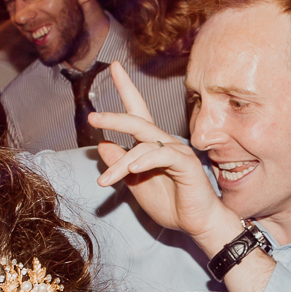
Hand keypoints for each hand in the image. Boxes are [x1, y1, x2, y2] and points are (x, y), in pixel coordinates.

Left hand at [88, 63, 236, 244]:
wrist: (197, 224)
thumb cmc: (171, 205)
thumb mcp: (135, 184)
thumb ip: (120, 165)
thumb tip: (102, 144)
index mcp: (152, 145)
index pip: (137, 111)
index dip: (126, 89)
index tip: (114, 67)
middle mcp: (165, 142)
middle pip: (138, 121)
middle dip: (114, 117)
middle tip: (93, 116)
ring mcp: (176, 150)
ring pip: (143, 144)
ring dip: (120, 163)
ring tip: (105, 181)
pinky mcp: (186, 163)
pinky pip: (162, 155)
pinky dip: (145, 161)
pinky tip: (133, 170)